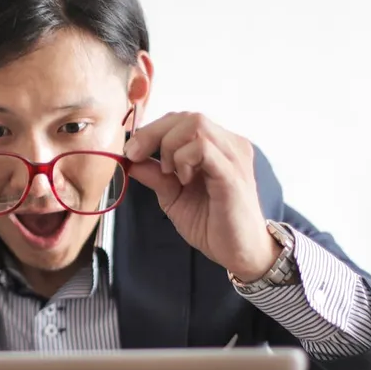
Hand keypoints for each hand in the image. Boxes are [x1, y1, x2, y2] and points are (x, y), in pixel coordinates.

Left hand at [124, 112, 278, 281]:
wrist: (240, 253)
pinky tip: (182, 179)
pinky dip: (183, 159)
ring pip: (196, 125)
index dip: (152, 130)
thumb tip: (130, 160)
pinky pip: (203, 148)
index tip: (131, 151)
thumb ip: (156, 176)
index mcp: (218, 146)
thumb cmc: (212, 224)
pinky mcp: (232, 174)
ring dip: (170, 146)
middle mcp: (230, 144)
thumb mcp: (174, 197)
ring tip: (169, 173)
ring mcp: (234, 156)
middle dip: (153, 133)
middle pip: (187, 117)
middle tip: (136, 156)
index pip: (182, 120)